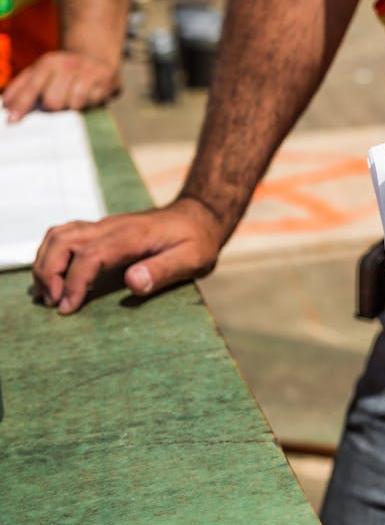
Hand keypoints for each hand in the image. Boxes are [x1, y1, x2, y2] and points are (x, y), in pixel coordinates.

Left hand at [2, 50, 120, 121]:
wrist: (96, 55)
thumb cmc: (63, 70)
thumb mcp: (41, 71)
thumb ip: (22, 87)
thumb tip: (6, 104)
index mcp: (49, 62)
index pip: (32, 86)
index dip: (22, 104)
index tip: (12, 121)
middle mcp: (68, 65)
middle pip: (53, 102)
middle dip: (52, 109)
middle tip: (55, 106)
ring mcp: (89, 71)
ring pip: (74, 105)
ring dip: (72, 107)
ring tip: (74, 100)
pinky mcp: (107, 80)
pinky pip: (93, 103)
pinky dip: (89, 104)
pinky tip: (89, 97)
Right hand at [33, 198, 224, 314]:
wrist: (200, 216)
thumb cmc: (198, 240)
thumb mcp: (193, 258)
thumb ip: (163, 270)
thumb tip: (133, 282)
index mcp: (133, 235)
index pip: (91, 255)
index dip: (73, 282)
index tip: (68, 308)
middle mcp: (112, 226)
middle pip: (64, 241)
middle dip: (49, 272)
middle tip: (54, 303)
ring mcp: (104, 226)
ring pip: (59, 235)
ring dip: (45, 262)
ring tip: (49, 294)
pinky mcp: (101, 230)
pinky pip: (65, 235)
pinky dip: (51, 254)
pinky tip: (54, 277)